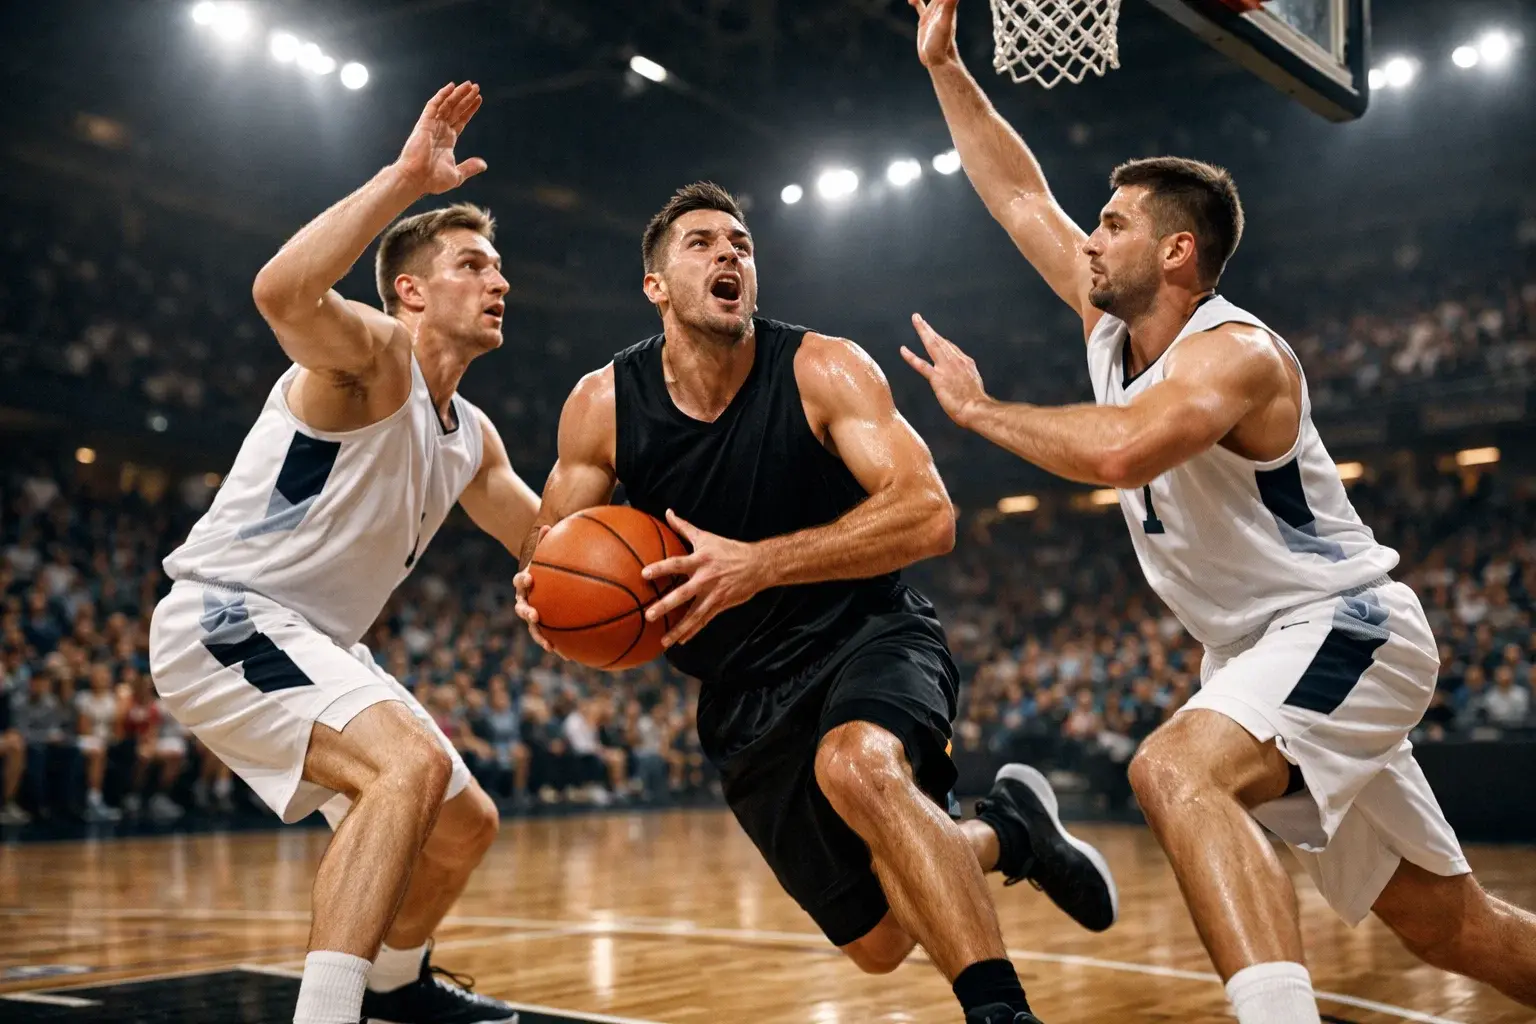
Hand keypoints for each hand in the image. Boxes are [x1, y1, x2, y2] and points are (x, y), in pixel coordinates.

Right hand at [394, 82, 487, 195]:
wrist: (416, 179)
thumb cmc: (433, 180)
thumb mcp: (457, 175)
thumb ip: (470, 167)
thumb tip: (484, 165)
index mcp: (447, 140)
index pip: (460, 120)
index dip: (469, 110)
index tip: (478, 99)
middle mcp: (440, 130)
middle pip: (455, 109)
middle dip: (465, 98)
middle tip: (476, 87)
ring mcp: (432, 126)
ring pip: (447, 105)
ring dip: (458, 94)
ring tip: (470, 85)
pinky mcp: (424, 123)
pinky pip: (434, 105)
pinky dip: (442, 95)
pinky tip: (451, 87)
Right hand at [513, 524, 553, 652]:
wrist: (540, 579)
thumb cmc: (547, 563)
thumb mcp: (546, 552)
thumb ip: (546, 541)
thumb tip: (547, 525)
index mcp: (525, 582)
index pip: (520, 581)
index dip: (522, 581)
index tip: (529, 579)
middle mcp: (525, 600)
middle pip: (522, 608)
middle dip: (527, 613)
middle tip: (535, 615)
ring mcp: (533, 614)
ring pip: (534, 628)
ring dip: (541, 637)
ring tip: (550, 646)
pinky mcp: (543, 627)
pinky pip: (551, 637)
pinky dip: (559, 646)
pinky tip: (571, 656)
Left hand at [640, 510, 768, 648]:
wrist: (758, 565)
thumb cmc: (728, 549)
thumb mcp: (706, 537)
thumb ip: (684, 527)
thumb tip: (668, 512)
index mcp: (701, 561)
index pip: (677, 564)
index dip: (661, 568)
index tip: (644, 574)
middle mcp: (706, 579)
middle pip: (683, 594)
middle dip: (666, 605)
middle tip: (649, 615)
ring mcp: (713, 595)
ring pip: (694, 615)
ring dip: (678, 628)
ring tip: (663, 641)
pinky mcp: (720, 605)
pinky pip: (704, 620)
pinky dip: (692, 631)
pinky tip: (680, 640)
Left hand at [901, 313, 990, 427]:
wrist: (976, 409)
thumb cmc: (977, 404)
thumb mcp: (974, 387)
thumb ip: (966, 380)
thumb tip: (963, 381)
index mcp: (966, 363)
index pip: (952, 348)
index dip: (942, 342)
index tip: (936, 337)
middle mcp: (956, 361)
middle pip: (941, 340)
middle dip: (930, 329)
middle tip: (919, 319)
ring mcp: (946, 367)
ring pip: (933, 344)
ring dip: (923, 330)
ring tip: (916, 320)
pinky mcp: (937, 377)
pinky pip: (921, 365)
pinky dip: (911, 357)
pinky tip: (903, 349)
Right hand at [911, 0, 960, 68]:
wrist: (938, 60)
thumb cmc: (942, 43)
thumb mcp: (944, 22)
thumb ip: (950, 5)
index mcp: (945, 6)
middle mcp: (940, 9)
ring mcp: (932, 16)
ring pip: (931, 0)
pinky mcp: (925, 23)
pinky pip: (920, 8)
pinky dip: (916, 3)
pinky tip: (911, 1)